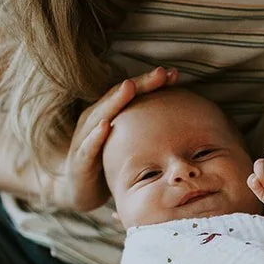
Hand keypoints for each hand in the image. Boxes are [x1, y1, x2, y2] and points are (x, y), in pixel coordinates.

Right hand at [46, 66, 177, 210]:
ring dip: (116, 100)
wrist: (78, 189)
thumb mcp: (129, 144)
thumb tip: (185, 121)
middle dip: (140, 83)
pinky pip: (87, 146)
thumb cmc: (107, 162)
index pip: (131, 92)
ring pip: (101, 114)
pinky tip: (104, 126)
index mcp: (109, 113)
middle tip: (160, 73)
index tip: (174, 74)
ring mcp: (85, 137)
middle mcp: (95, 119)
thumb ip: (147, 130)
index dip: (151, 82)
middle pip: (118, 96)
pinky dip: (95, 135)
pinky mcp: (79, 159)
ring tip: (130, 87)